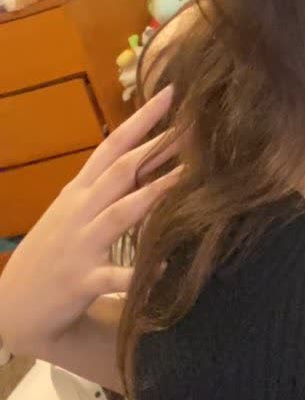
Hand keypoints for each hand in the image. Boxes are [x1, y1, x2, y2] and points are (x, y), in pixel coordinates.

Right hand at [0, 84, 184, 357]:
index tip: (171, 92)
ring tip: (187, 180)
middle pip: (120, 171)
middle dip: (155, 147)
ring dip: (154, 196)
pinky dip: (138, 273)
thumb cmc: (51, 253)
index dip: (141, 119)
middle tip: (192, 126)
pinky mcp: (81, 282)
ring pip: (120, 214)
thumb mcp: (73, 212)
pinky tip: (162, 267)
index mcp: (79, 192)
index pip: (111, 146)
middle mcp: (80, 211)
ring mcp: (80, 245)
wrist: (11, 306)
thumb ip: (105, 187)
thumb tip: (147, 157)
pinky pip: (114, 277)